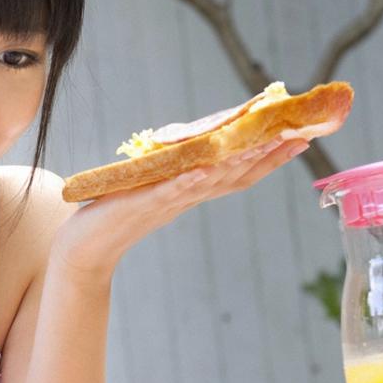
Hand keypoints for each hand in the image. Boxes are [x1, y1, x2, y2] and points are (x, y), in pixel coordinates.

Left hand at [54, 136, 309, 278]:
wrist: (84, 246)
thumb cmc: (115, 213)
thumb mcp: (154, 186)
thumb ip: (176, 170)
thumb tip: (197, 147)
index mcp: (191, 191)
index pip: (239, 174)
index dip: (270, 158)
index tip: (299, 137)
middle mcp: (186, 197)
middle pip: (235, 176)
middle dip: (268, 156)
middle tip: (299, 136)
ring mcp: (166, 202)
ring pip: (211, 182)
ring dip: (238, 163)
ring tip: (264, 144)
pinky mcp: (141, 204)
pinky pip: (170, 191)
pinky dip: (189, 181)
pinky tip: (206, 169)